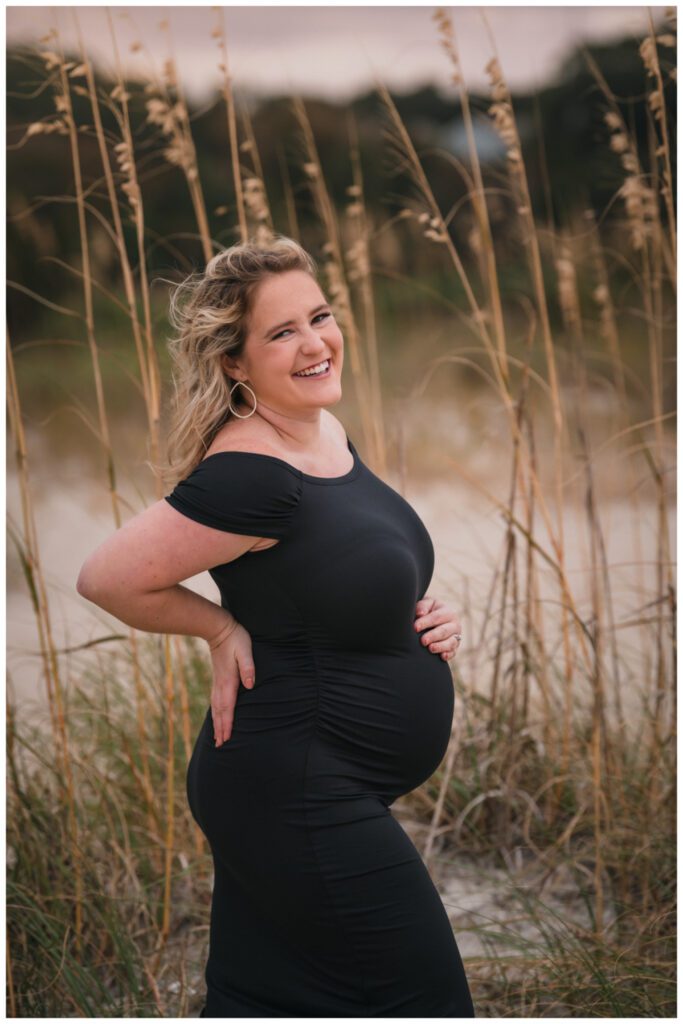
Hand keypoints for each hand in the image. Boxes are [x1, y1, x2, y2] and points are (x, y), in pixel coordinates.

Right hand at [207, 616, 254, 745]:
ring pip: (215, 707)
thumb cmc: (236, 639)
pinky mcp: (217, 678)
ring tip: (216, 737)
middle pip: (220, 711)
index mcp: (229, 681)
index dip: (227, 724)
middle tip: (220, 746)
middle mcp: (221, 684)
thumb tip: (250, 685)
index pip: (228, 707)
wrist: (218, 629)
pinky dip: (215, 712)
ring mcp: (217, 681)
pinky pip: (215, 700)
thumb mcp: (245, 650)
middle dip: (220, 728)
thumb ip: (248, 667)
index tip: (225, 739)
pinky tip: (216, 715)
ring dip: (216, 722)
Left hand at [413, 593, 461, 660]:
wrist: (437, 620)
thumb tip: (420, 614)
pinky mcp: (454, 648)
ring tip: (430, 648)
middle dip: (433, 636)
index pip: (436, 617)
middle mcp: (454, 624)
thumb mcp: (427, 604)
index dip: (426, 622)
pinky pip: (453, 652)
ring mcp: (456, 637)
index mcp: (447, 612)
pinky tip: (442, 656)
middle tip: (423, 641)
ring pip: (451, 642)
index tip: (415, 627)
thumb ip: (423, 606)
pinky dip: (448, 655)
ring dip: (441, 646)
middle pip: (444, 631)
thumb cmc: (429, 611)